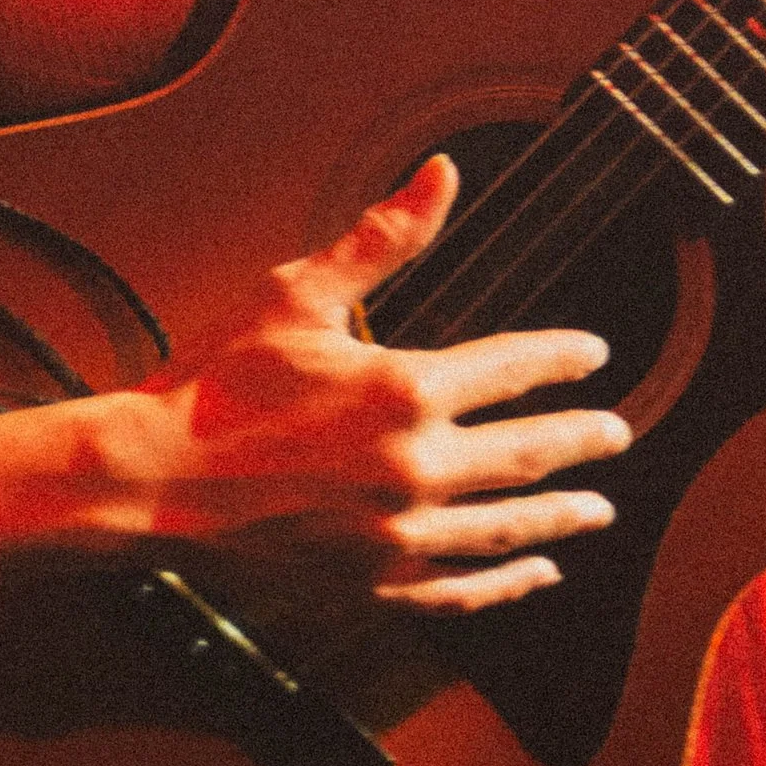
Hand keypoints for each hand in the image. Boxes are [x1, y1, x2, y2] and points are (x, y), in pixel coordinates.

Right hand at [0, 155, 632, 614]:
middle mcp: (415, 469)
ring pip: (507, 528)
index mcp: (405, 390)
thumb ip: (383, 237)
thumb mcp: (297, 293)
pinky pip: (459, 592)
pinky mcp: (370, 583)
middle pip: (530, 454)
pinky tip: (535, 574)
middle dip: (583, 442)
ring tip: (599, 510)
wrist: (149, 479)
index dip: (562, 359)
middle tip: (616, 437)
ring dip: (561, 517)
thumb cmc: (216, 383)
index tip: (593, 354)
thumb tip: (443, 173)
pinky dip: (505, 583)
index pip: (515, 368)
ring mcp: (396, 536)